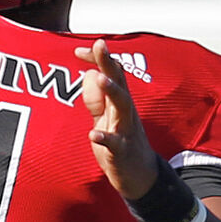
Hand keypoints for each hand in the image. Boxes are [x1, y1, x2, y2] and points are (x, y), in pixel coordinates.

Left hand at [74, 39, 157, 200]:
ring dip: (112, 92)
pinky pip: (115, 144)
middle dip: (109, 63)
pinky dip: (105, 138)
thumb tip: (88, 74)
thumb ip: (96, 98)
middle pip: (119, 82)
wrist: (141, 177)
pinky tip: (93, 134)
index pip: (111, 74)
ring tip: (100, 78)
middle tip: (100, 44)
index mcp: (119, 103)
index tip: (79, 50)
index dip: (97, 60)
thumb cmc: (121, 143)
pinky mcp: (123, 152)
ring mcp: (126, 131)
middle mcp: (125, 112)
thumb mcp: (105, 118)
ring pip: (122, 107)